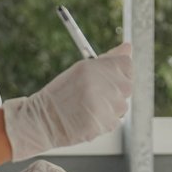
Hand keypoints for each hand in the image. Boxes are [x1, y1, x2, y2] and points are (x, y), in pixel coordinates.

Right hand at [2, 44, 133, 160]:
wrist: (42, 120)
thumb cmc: (61, 94)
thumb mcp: (81, 70)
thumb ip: (107, 59)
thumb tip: (128, 47)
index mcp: (94, 68)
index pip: (126, 64)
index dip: (119, 70)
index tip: (110, 75)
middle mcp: (103, 85)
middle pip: (127, 85)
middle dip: (115, 89)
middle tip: (96, 94)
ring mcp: (106, 106)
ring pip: (123, 105)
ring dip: (111, 107)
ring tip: (89, 107)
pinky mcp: (105, 124)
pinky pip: (115, 121)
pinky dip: (105, 121)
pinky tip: (89, 118)